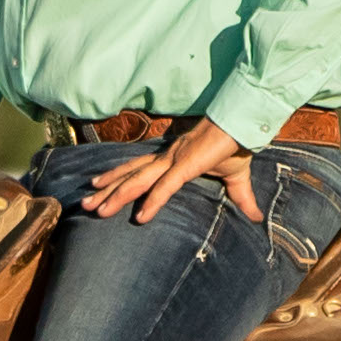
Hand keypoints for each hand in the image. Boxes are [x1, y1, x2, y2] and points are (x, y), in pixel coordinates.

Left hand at [83, 122, 262, 225]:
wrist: (245, 123)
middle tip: (84, 205)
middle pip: (130, 176)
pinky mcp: (188, 165)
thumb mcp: (236, 178)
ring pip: (138, 181)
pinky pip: (167, 186)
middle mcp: (167, 158)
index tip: (97, 186)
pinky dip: (153, 201)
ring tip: (96, 210)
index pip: (138, 169)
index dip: (116, 177)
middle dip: (106, 191)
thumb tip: (255, 216)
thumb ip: (240, 198)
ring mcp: (174, 161)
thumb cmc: (237, 144)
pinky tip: (140, 217)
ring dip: (116, 196)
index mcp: (172, 158)